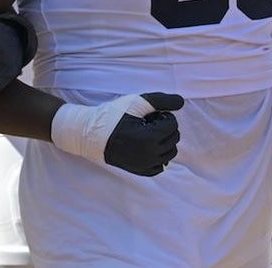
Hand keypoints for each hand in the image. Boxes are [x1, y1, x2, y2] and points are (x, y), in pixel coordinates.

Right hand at [51, 92, 183, 176]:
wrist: (89, 135)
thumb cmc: (113, 116)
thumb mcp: (137, 102)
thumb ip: (162, 101)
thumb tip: (181, 102)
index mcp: (150, 138)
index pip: (173, 124)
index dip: (162, 116)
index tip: (147, 116)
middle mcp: (150, 155)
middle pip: (174, 137)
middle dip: (164, 128)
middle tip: (146, 123)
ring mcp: (145, 165)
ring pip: (171, 152)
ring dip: (164, 141)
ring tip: (146, 134)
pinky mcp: (140, 171)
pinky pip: (161, 166)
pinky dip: (159, 156)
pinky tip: (147, 146)